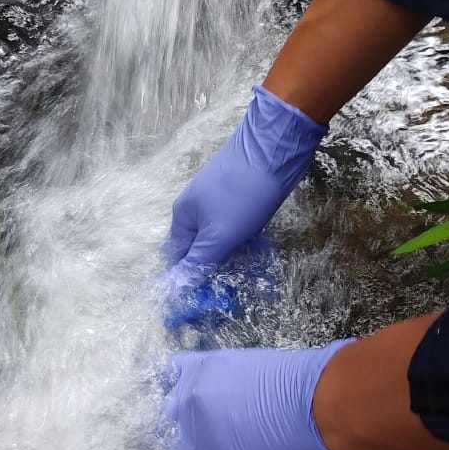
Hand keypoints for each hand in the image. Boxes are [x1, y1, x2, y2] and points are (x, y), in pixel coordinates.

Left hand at [162, 340, 351, 449]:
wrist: (318, 404)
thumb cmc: (302, 377)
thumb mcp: (258, 364)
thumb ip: (236, 378)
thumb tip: (242, 389)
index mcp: (202, 370)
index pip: (171, 372)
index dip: (182, 386)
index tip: (191, 394)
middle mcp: (191, 402)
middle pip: (169, 417)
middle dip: (185, 423)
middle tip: (207, 430)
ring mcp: (200, 438)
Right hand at [163, 85, 325, 290]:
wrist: (274, 147)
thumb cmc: (243, 193)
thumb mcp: (219, 235)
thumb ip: (198, 262)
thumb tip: (174, 289)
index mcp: (184, 217)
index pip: (177, 258)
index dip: (188, 281)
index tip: (205, 302)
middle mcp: (197, 209)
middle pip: (200, 249)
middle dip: (215, 270)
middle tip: (234, 290)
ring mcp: (219, 201)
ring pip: (221, 239)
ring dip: (235, 256)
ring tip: (254, 271)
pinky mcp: (240, 196)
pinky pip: (238, 227)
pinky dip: (247, 240)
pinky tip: (261, 248)